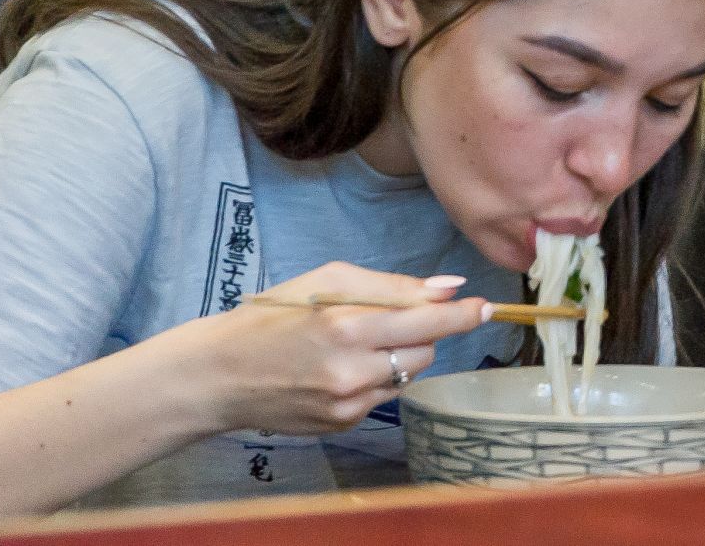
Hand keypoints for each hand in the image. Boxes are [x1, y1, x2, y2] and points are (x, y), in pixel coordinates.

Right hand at [172, 262, 490, 435]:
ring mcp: (347, 403)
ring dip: (399, 356)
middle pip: (426, 352)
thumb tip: (448, 288)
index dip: (461, 315)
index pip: (428, 322)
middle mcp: (351, 370)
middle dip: (423, 332)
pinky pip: (382, 396)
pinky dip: (374, 378)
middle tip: (394, 320)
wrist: (218, 374)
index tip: (486, 307)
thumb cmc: (273, 316)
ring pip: (407, 375)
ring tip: (358, 344)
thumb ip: (393, 286)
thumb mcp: (328, 279)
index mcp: (348, 325)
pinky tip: (340, 368)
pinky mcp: (342, 424)